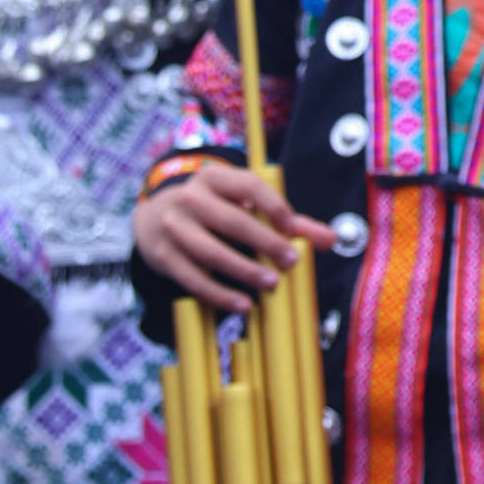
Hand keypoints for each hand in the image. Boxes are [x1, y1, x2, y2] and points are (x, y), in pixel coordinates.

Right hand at [133, 161, 335, 312]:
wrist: (153, 219)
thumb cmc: (213, 211)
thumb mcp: (242, 205)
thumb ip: (288, 222)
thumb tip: (330, 239)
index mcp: (215, 179)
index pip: (247, 186)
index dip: (273, 205)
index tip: (292, 226)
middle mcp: (191, 199)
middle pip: (232, 221)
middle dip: (264, 241)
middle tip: (291, 262)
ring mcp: (174, 228)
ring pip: (211, 252)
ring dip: (244, 270)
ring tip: (271, 284)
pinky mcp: (164, 257)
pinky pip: (194, 279)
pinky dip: (220, 294)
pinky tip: (243, 305)